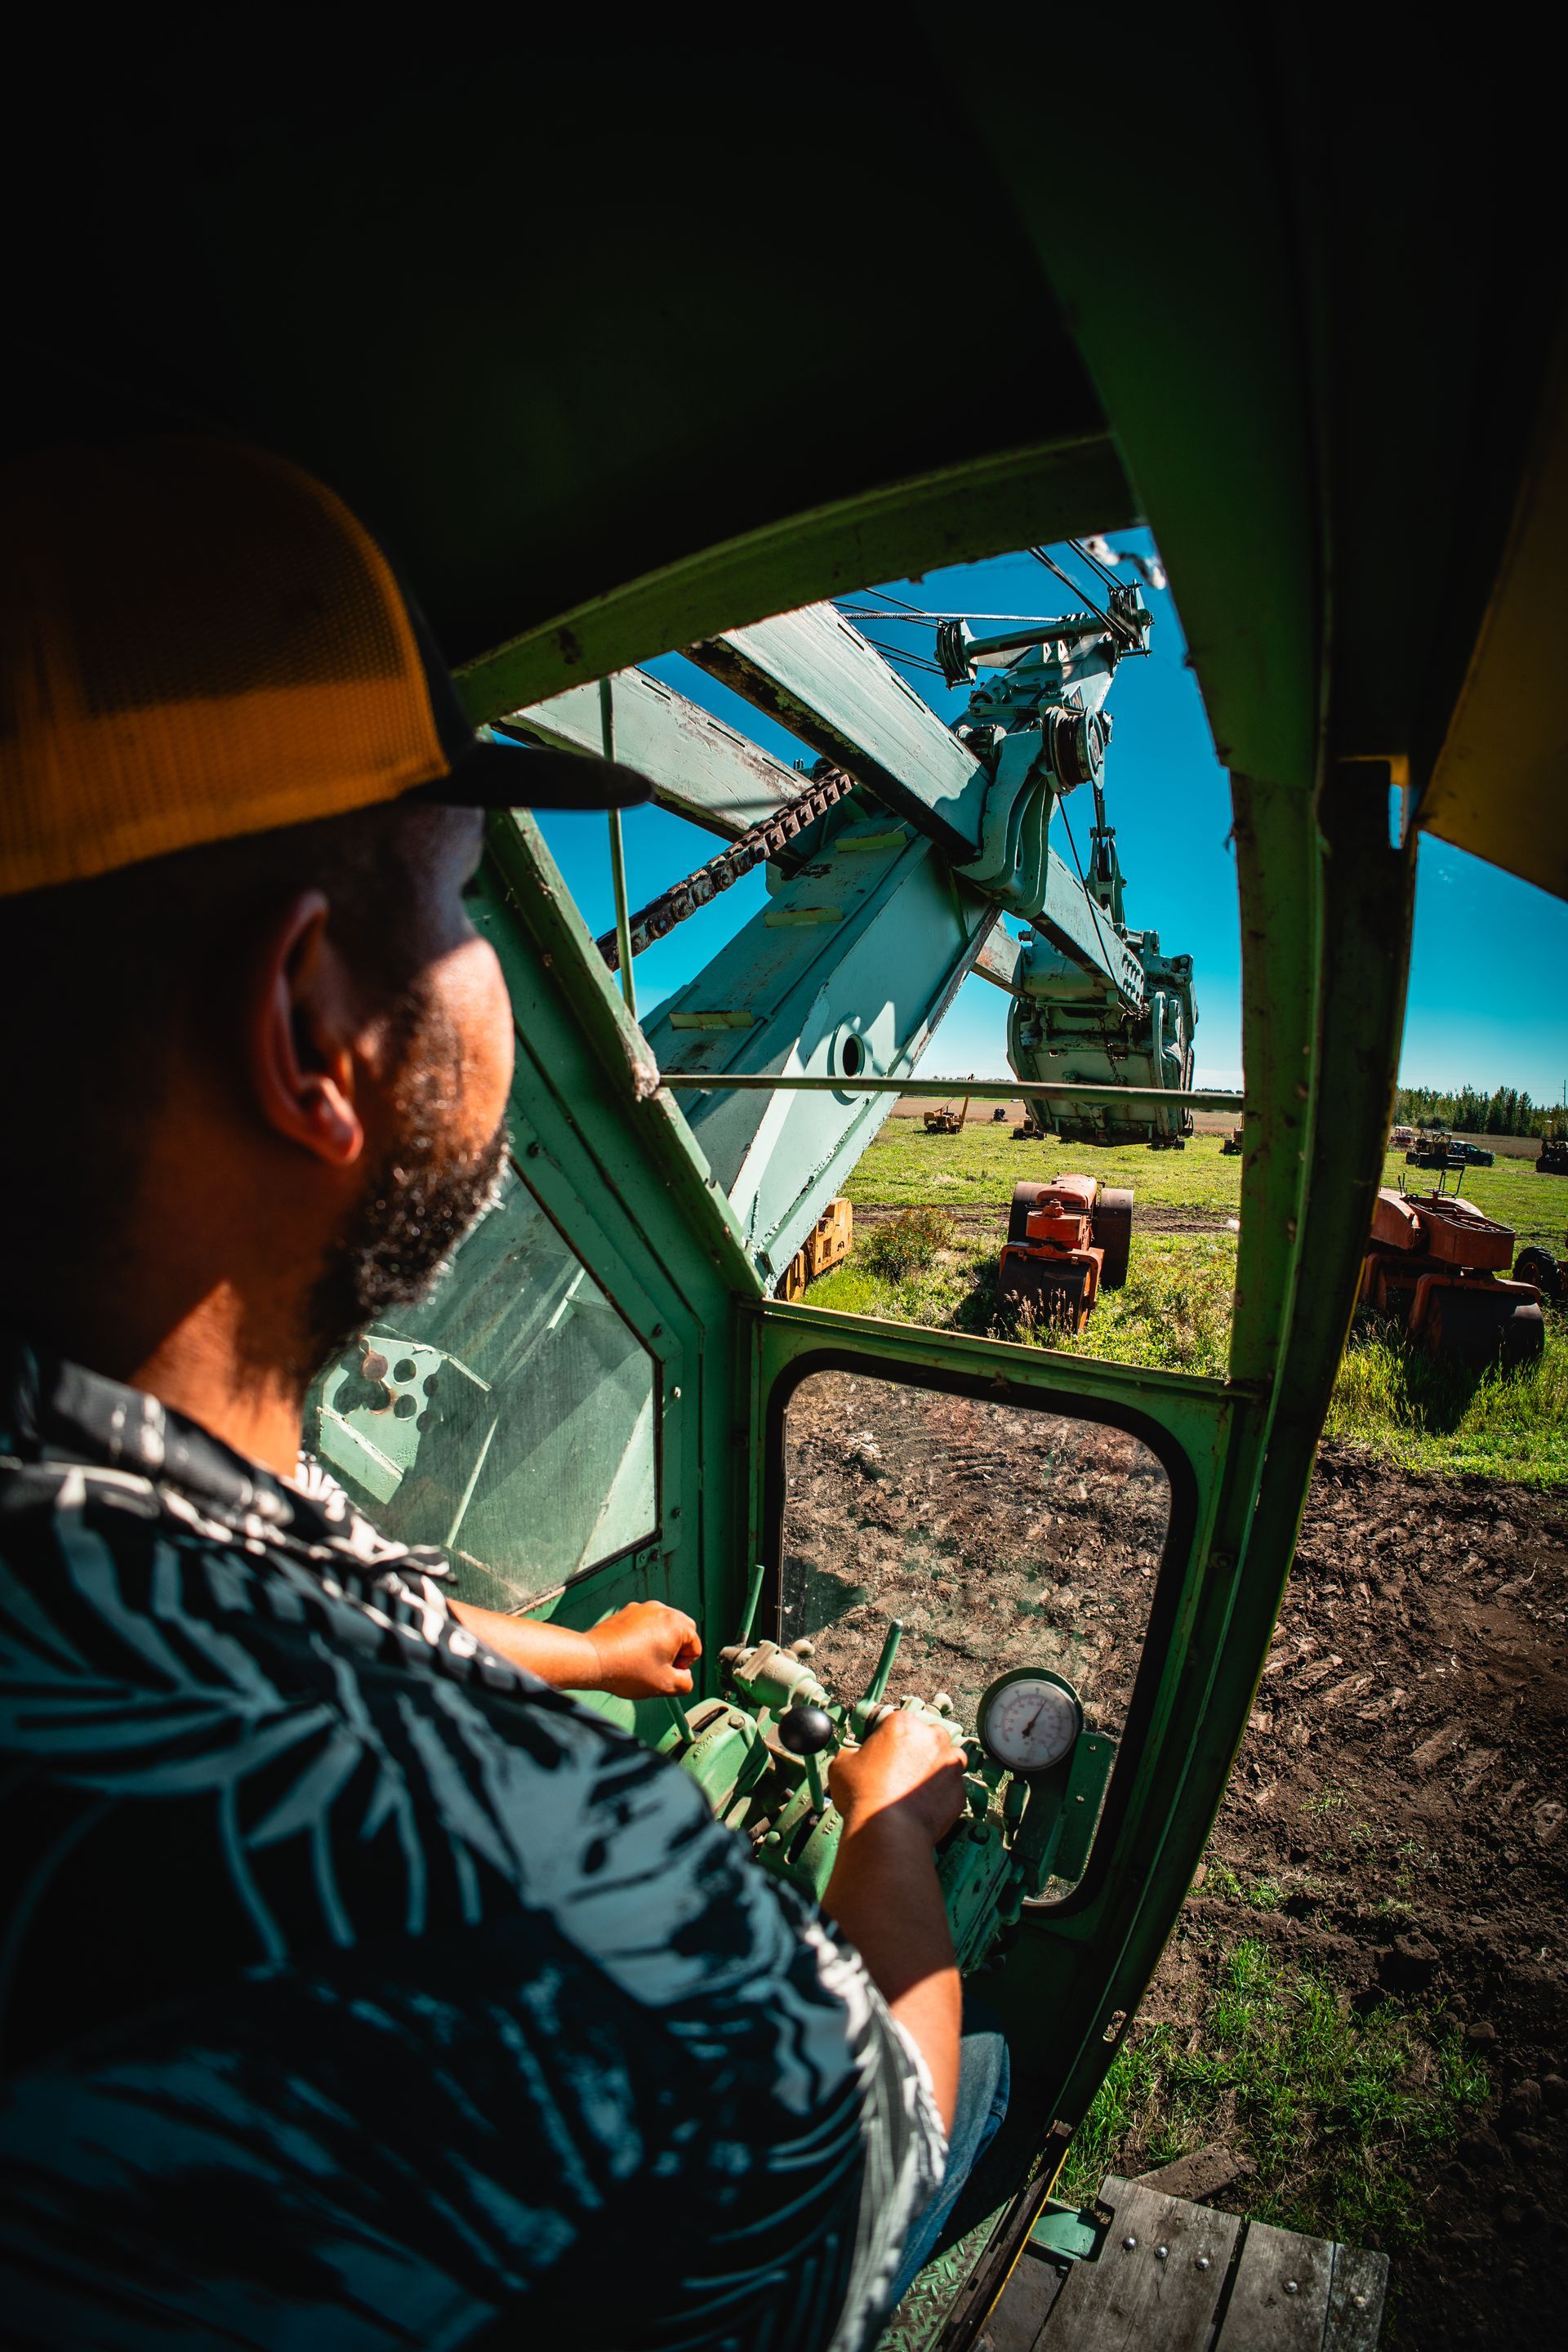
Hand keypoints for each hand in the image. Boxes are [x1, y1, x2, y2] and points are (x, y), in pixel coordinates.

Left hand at [587, 1601, 701, 1698]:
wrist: (593, 1659)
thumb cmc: (628, 1670)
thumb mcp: (665, 1685)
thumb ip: (686, 1683)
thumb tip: (685, 1677)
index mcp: (676, 1625)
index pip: (695, 1647)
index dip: (683, 1665)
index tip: (666, 1672)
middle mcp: (662, 1610)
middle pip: (681, 1632)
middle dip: (675, 1651)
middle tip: (658, 1667)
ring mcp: (643, 1608)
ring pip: (662, 1627)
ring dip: (658, 1643)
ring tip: (641, 1661)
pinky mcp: (627, 1612)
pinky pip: (644, 1624)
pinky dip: (642, 1637)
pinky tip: (629, 1653)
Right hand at [829, 1711, 965, 1846]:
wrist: (887, 1831)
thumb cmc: (863, 1795)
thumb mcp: (841, 1765)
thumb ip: (852, 1753)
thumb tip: (853, 1757)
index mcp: (903, 1724)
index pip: (897, 1721)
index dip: (887, 1738)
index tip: (881, 1752)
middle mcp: (932, 1738)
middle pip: (927, 1736)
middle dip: (916, 1749)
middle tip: (898, 1770)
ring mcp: (949, 1765)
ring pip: (947, 1759)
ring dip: (935, 1768)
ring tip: (915, 1787)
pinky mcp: (958, 1791)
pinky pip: (951, 1788)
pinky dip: (941, 1795)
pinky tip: (923, 1806)